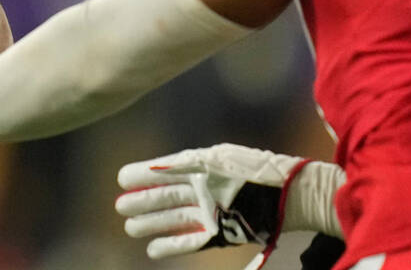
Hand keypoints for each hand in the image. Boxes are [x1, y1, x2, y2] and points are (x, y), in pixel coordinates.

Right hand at [115, 143, 312, 259]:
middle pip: (165, 197)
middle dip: (141, 202)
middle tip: (119, 208)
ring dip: (151, 224)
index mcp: (200, 167)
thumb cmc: (254, 173)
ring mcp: (211, 212)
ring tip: (130, 228)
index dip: (142, 174)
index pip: (164, 171)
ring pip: (173, 219)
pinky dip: (171, 246)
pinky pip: (191, 241)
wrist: (291, 196)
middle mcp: (203, 189)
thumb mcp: (216, 161)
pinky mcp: (221, 234)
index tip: (121, 179)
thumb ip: (184, 165)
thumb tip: (156, 168)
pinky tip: (153, 249)